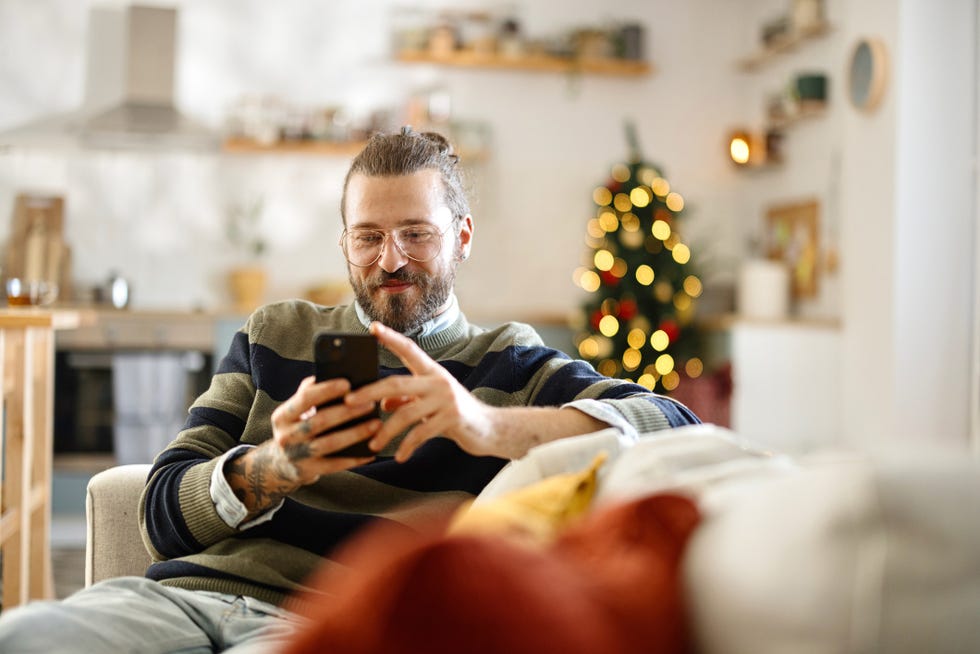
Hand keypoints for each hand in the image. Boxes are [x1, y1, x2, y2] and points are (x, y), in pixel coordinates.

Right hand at [225, 376, 378, 517]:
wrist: (280, 464)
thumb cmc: (297, 427)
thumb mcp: (295, 411)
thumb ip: (309, 392)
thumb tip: (332, 373)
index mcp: (282, 415)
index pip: (304, 399)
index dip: (326, 390)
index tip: (348, 383)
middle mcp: (286, 436)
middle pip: (320, 421)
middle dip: (347, 412)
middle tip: (370, 403)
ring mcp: (297, 455)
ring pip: (330, 444)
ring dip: (355, 434)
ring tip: (376, 424)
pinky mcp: (308, 471)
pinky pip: (335, 465)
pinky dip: (355, 458)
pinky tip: (372, 451)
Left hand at [345, 322, 498, 461]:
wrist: (489, 429)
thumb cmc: (455, 414)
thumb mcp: (430, 403)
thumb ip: (406, 399)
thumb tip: (381, 403)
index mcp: (432, 372)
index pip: (409, 349)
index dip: (390, 338)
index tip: (372, 327)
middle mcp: (438, 381)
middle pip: (396, 383)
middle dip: (369, 393)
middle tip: (348, 402)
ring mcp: (446, 399)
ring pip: (405, 413)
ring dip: (385, 431)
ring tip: (373, 444)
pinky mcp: (452, 418)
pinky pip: (421, 433)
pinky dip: (407, 446)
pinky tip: (400, 457)